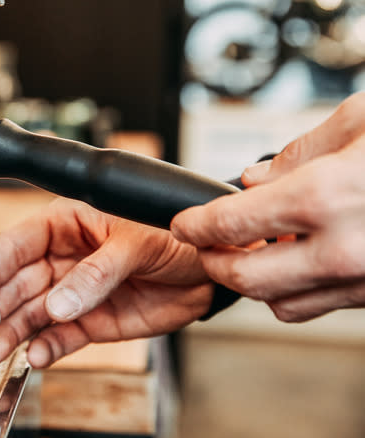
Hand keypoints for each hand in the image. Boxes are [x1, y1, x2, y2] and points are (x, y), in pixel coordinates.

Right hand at [0, 198, 211, 367]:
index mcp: (65, 223)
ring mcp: (74, 291)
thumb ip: (98, 272)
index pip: (14, 245)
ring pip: (32, 314)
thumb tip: (60, 304)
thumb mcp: (138, 242)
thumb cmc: (175, 233)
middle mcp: (62, 257)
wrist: (213, 267)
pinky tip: (35, 356)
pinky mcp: (91, 321)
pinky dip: (47, 348)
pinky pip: (61, 337)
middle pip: (15, 284)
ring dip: (12, 333)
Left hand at [171, 92, 364, 322]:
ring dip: (256, 282)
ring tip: (253, 251)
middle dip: (215, 263)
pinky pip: (323, 305)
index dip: (195, 225)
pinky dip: (298, 289)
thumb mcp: (361, 123)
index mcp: (328, 198)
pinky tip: (300, 258)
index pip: (231, 225)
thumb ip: (298, 154)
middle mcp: (346, 250)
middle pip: (247, 280)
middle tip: (205, 245)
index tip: (184, 222)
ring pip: (282, 304)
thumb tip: (253, 178)